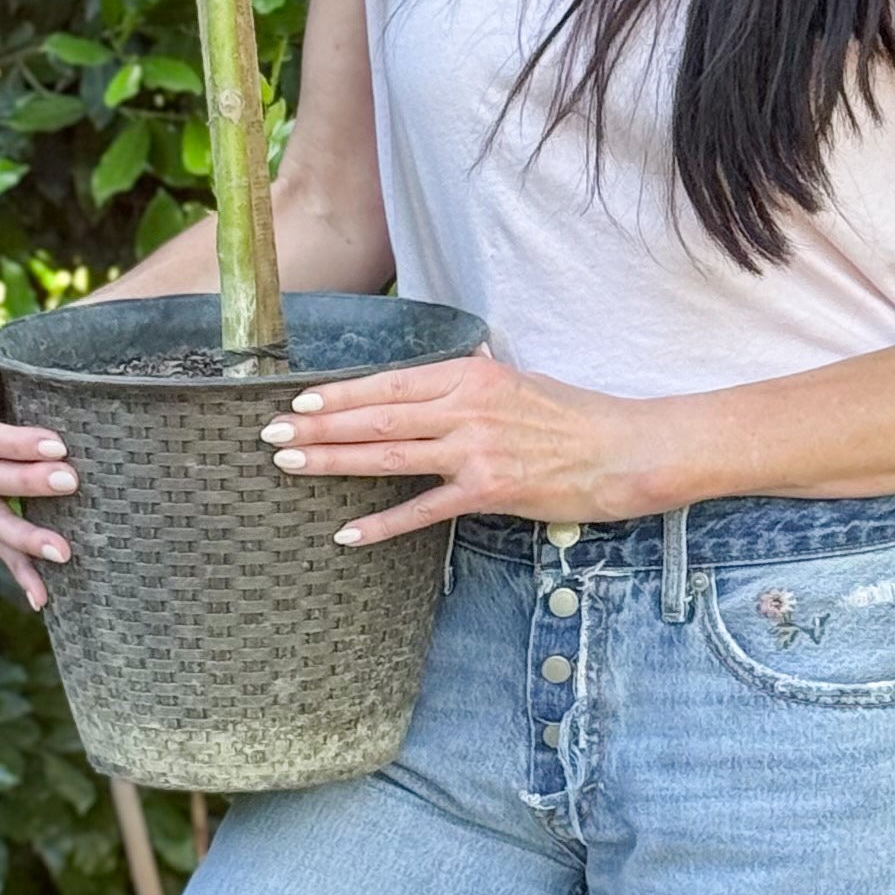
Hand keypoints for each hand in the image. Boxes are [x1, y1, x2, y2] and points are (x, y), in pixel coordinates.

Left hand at [261, 351, 655, 548]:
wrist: (622, 450)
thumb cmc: (574, 415)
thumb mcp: (521, 380)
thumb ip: (479, 378)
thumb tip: (459, 361)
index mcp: (471, 375)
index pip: (390, 384)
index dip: (340, 394)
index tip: (300, 399)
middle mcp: (466, 408)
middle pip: (376, 417)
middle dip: (318, 424)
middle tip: (271, 431)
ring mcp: (475, 450)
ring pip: (388, 456)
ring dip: (333, 460)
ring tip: (290, 462)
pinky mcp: (487, 491)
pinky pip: (423, 509)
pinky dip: (382, 523)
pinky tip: (346, 533)